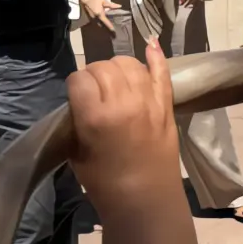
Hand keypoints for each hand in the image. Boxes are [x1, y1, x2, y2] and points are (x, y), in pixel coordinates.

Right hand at [67, 38, 177, 197]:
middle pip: (104, 67)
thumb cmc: (104, 182)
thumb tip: (81, 98)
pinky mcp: (167, 105)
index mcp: (96, 116)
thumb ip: (77, 119)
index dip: (75, 85)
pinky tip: (151, 45)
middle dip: (94, 75)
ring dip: (118, 67)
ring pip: (130, 64)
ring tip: (114, 81)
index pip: (79, 79)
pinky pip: (162, 72)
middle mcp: (124, 103)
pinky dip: (156, 57)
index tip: (77, 96)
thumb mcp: (76, 150)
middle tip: (94, 91)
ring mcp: (149, 102)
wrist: (145, 198)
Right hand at [80, 0, 120, 33]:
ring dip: (103, 23)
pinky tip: (103, 17)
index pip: (106, 22)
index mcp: (99, 14)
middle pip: (102, 23)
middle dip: (106, 25)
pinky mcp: (89, 14)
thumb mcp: (104, 1)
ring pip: (98, 21)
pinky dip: (100, 20)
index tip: (113, 30)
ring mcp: (91, 16)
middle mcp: (95, 17)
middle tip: (112, 27)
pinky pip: (96, 19)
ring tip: (108, 23)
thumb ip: (112, 5)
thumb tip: (119, 6)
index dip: (110, 26)